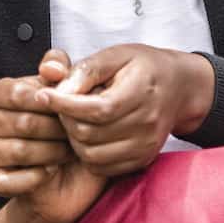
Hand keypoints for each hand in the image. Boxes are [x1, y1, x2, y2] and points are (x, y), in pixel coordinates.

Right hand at [0, 65, 74, 193]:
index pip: (18, 93)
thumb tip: (53, 70)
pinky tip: (52, 170)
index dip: (47, 100)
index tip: (68, 107)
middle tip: (78, 134)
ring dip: (53, 152)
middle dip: (57, 129)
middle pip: (24, 123)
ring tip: (70, 150)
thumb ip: (58, 68)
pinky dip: (36, 176)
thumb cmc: (57, 120)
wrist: (58, 170)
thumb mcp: (60, 88)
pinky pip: (11, 181)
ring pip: (22, 151)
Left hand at [43, 43, 215, 176]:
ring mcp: (146, 145)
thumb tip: (58, 88)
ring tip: (73, 119)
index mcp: (141, 91)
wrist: (179, 88)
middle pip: (90, 134)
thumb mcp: (116, 55)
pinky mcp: (142, 159)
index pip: (96, 109)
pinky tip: (87, 134)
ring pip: (92, 155)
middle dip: (66, 120)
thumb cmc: (144, 67)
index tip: (44, 95)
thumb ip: (86, 69)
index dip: (64, 105)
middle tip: (60, 106)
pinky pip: (103, 167)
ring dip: (74, 139)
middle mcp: (147, 123)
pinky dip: (87, 154)